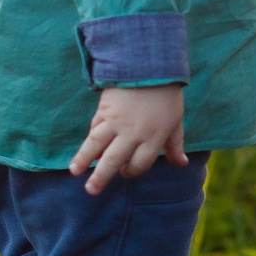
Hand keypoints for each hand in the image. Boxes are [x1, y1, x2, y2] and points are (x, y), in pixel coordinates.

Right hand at [71, 84, 186, 194]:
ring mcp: (117, 122)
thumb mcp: (176, 120)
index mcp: (154, 138)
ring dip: (84, 159)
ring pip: (97, 145)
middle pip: (115, 160)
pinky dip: (90, 138)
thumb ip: (175, 144)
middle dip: (102, 177)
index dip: (132, 170)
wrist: (150, 65)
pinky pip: (95, 128)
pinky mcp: (106, 110)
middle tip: (91, 190)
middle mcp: (134, 133)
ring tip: (74, 171)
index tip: (125, 171)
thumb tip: (181, 164)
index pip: (140, 163)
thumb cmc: (166, 96)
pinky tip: (84, 149)